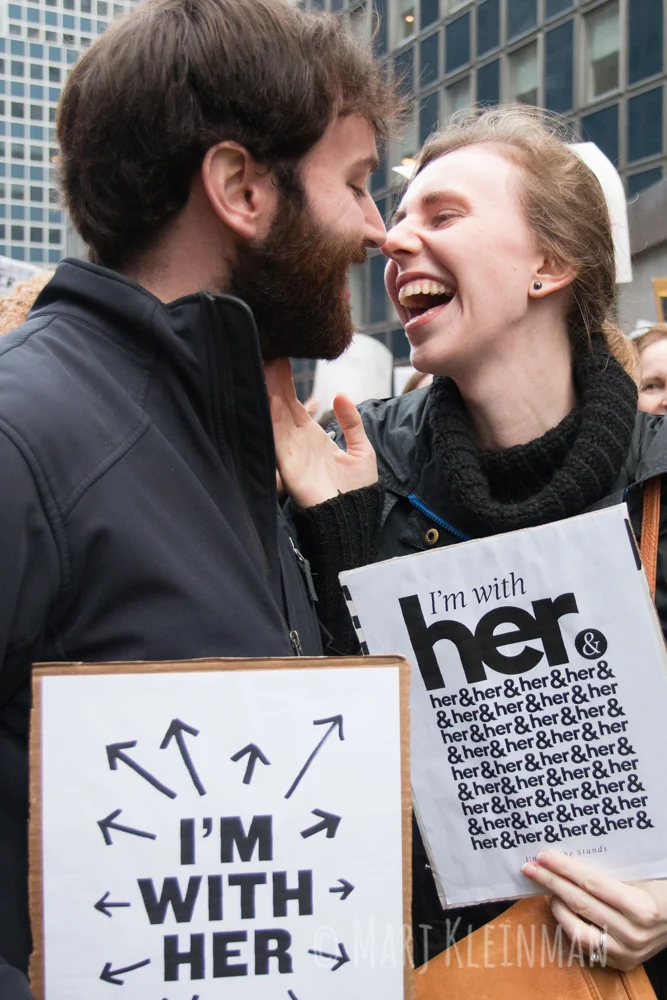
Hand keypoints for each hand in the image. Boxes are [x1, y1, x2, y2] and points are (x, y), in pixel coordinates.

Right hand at [264, 358, 377, 507]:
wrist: (354, 519)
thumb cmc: (358, 490)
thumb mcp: (361, 450)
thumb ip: (352, 423)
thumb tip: (340, 395)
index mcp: (312, 437)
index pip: (294, 403)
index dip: (287, 380)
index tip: (282, 354)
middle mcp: (297, 442)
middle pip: (281, 404)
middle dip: (274, 378)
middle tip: (268, 348)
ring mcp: (290, 452)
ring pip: (275, 416)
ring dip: (270, 391)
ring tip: (266, 363)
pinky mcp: (288, 466)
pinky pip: (277, 438)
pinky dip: (273, 418)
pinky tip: (272, 397)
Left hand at [522, 850, 666, 969]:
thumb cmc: (657, 890)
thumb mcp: (639, 876)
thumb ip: (609, 871)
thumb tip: (567, 857)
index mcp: (640, 907)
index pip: (592, 884)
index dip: (565, 869)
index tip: (544, 856)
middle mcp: (632, 933)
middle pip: (580, 904)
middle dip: (551, 882)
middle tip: (530, 868)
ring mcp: (625, 952)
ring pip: (577, 930)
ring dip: (556, 906)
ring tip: (547, 889)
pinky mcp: (619, 963)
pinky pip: (585, 945)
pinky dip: (569, 926)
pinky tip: (561, 909)